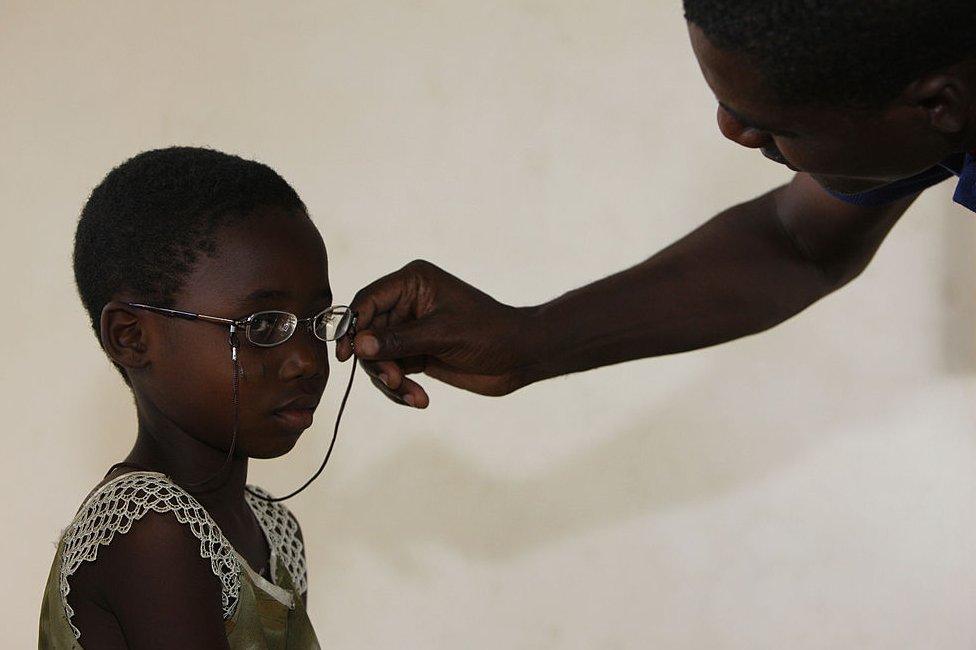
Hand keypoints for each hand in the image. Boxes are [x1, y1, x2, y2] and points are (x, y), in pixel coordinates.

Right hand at [336, 260, 533, 406]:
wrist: (519, 357)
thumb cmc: (489, 333)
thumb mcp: (442, 334)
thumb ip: (399, 340)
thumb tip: (358, 345)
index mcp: (412, 282)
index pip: (368, 300)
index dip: (352, 325)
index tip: (347, 354)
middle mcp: (407, 302)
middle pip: (367, 332)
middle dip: (378, 361)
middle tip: (393, 381)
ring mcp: (410, 329)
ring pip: (377, 356)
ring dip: (390, 380)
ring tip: (411, 395)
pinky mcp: (416, 353)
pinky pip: (392, 371)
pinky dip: (399, 388)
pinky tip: (419, 400)